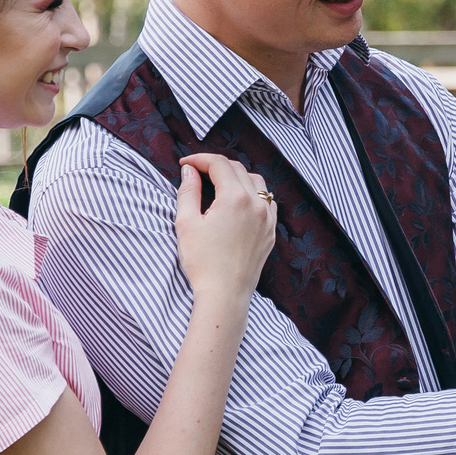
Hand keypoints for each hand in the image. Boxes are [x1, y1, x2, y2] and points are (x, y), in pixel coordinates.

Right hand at [173, 153, 276, 308]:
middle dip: (216, 166)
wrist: (225, 294)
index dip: (199, 160)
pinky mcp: (271, 232)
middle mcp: (257, 204)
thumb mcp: (186, 223)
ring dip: (238, 177)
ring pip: (257, 183)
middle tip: (198, 172)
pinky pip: (268, 202)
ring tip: (219, 184)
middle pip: (238, 169)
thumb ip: (188, 191)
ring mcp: (268, 218)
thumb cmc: (202, 262)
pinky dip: (254, 194)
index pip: (219, 164)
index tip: (184, 164)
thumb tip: (189, 171)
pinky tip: (240, 202)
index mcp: (235, 198)